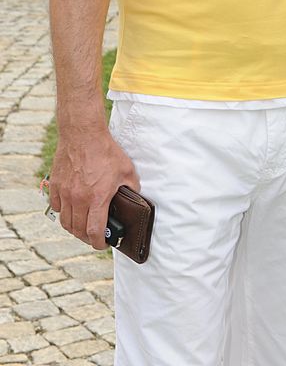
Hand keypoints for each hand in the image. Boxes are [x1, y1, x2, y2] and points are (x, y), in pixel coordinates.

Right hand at [49, 129, 138, 249]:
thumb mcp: (127, 170)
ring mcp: (65, 193)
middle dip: (87, 238)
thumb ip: (131, 188)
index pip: (94, 232)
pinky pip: (57, 207)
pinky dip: (64, 213)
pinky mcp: (56, 186)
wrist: (83, 134)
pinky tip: (72, 209)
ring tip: (83, 226)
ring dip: (74, 228)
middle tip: (94, 236)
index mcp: (97, 198)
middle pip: (78, 230)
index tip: (103, 244)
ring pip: (66, 222)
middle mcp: (78, 199)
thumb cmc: (106, 151)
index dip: (99, 243)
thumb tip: (134, 199)